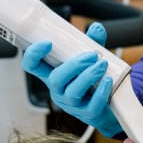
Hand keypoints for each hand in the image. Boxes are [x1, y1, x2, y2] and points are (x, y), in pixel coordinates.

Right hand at [20, 22, 123, 137]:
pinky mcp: (87, 114)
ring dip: (88, 76)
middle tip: (92, 55)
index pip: (32, 66)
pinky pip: (91, 105)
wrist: (110, 107)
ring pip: (72, 92)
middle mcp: (58, 90)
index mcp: (53, 74)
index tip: (47, 43)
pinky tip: (108, 81)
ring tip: (102, 65)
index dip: (33, 55)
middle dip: (73, 65)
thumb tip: (96, 28)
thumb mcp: (90, 60)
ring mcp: (71, 104)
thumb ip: (92, 43)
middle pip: (55, 79)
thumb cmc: (93, 80)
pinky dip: (100, 92)